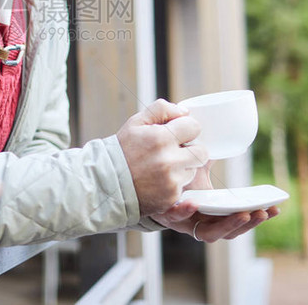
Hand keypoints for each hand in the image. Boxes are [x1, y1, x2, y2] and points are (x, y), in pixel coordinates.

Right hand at [116, 99, 207, 215]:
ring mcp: (171, 181)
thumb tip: (185, 112)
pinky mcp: (171, 198)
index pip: (194, 127)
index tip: (177, 133)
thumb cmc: (122, 150)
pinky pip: (184, 187)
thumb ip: (161, 109)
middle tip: (175, 151)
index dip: (186, 128)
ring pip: (193, 170)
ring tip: (162, 166)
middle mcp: (169, 161)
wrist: (105, 183)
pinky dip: (175, 183)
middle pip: (201, 152)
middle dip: (192, 150)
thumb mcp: (136, 122)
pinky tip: (158, 180)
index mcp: (161, 138)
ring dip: (184, 167)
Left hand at [151, 164, 279, 241]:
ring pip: (209, 233)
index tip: (276, 206)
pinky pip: (176, 218)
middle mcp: (201, 220)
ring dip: (227, 225)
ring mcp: (186, 221)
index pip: (240, 217)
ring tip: (242, 212)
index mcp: (213, 210)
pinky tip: (193, 203)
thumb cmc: (174, 173)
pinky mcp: (167, 216)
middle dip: (248, 223)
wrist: (142, 178)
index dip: (258, 215)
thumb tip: (230, 131)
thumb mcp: (196, 163)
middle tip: (263, 211)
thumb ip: (208, 152)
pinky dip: (185, 212)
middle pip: (230, 231)